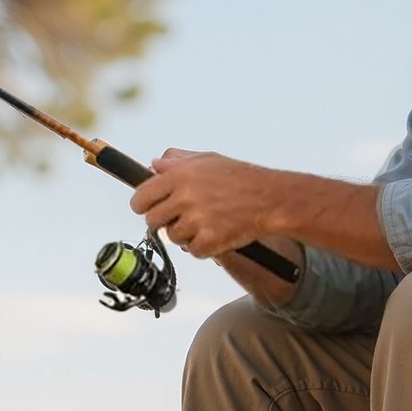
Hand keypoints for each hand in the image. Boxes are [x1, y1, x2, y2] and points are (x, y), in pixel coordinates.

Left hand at [132, 148, 282, 258]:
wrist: (270, 199)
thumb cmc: (242, 178)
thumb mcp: (207, 159)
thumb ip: (177, 161)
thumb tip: (154, 166)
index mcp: (179, 176)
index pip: (141, 198)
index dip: (143, 205)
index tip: (147, 208)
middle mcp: (184, 197)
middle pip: (153, 221)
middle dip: (164, 221)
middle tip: (180, 217)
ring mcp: (196, 221)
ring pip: (172, 237)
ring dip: (185, 234)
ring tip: (205, 222)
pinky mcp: (209, 241)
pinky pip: (192, 251)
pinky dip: (202, 247)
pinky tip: (214, 233)